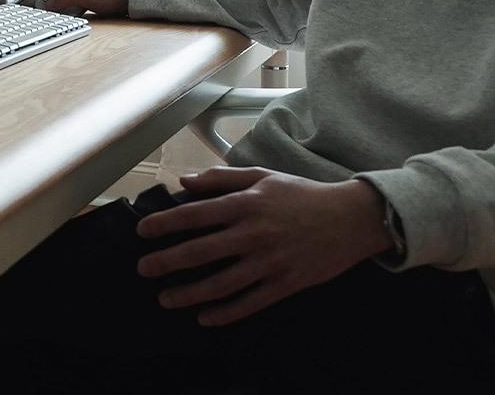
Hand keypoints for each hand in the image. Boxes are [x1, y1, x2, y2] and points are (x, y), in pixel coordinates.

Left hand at [135, 167, 394, 324]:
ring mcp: (270, 261)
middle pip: (200, 252)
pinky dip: (225, 313)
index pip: (195, 215)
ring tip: (165, 298)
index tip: (142, 232)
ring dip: (188, 294)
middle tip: (143, 269)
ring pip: (221, 283)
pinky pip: (250, 303)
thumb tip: (185, 181)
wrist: (352, 217)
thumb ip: (222, 178)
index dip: (164, 224)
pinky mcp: (286, 283)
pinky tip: (205, 317)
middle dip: (166, 262)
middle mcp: (254, 233)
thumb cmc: (303, 194)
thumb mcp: (263, 176)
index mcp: (246, 204)